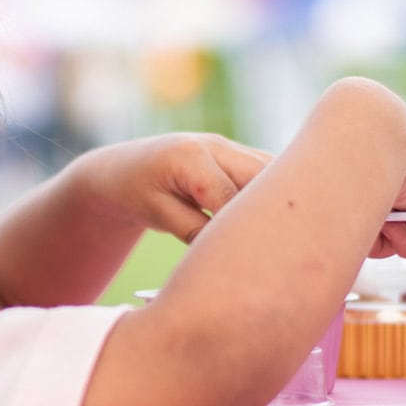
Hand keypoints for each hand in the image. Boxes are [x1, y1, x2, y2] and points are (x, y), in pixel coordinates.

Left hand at [76, 133, 272, 243]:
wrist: (125, 169)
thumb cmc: (137, 193)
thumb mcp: (159, 215)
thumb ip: (195, 231)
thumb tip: (233, 253)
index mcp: (191, 156)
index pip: (230, 198)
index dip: (241, 231)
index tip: (250, 260)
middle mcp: (217, 145)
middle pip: (261, 178)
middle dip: (270, 213)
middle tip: (274, 250)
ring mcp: (230, 147)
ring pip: (272, 172)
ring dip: (277, 202)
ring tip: (279, 238)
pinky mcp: (238, 155)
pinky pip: (268, 172)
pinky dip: (272, 195)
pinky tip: (272, 222)